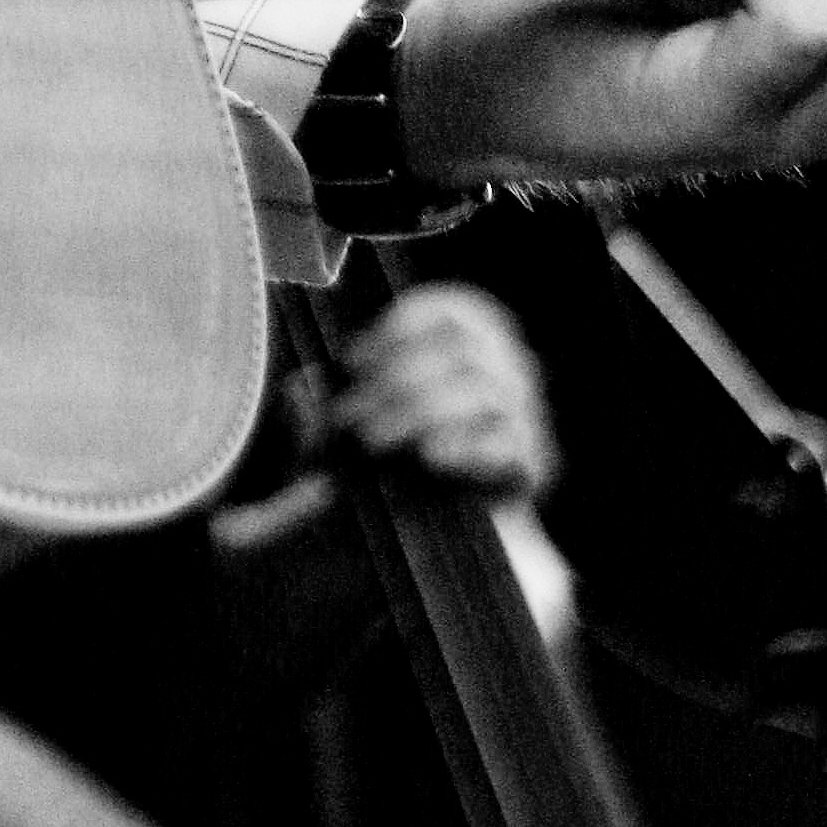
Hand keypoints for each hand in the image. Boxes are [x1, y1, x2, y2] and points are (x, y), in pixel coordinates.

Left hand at [333, 285, 555, 500]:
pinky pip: (511, 442)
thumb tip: (295, 398)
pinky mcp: (532, 460)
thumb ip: (321, 406)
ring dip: (419, 413)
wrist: (453, 516)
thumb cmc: (394, 444)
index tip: (353, 364)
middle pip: (460, 349)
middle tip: (351, 422)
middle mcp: (506, 362)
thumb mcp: (352, 418)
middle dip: (396, 381)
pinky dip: (467, 446)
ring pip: (481, 391)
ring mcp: (523, 411)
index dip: (397, 331)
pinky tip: (429, 457)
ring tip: (374, 441)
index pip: (448, 311)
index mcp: (473, 331)